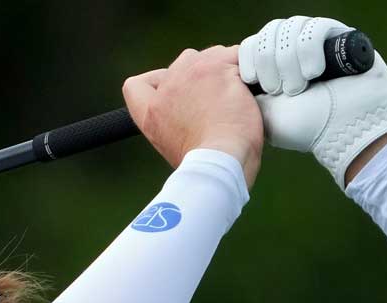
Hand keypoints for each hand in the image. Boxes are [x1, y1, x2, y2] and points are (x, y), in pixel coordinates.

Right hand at [122, 45, 262, 188]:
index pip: (135, 86)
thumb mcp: (175, 146)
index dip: (155, 82)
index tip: (173, 89)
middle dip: (201, 73)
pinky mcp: (218, 68)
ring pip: (211, 55)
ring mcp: (191, 74)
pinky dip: (246, 71)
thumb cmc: (206, 163)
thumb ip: (176, 121)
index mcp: (151, 113)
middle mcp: (167, 89)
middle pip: (181, 64)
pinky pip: (237, 57)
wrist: (221, 162)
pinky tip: (252, 90)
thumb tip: (193, 110)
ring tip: (237, 96)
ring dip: (225, 69)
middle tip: (219, 96)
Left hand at [239, 16, 386, 186]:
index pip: (251, 44)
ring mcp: (318, 41)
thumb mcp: (263, 111)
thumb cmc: (305, 127)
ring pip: (290, 27)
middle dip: (269, 61)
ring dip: (289, 59)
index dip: (250, 59)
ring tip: (298, 87)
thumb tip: (232, 72)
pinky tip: (315, 72)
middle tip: (279, 90)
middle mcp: (296, 49)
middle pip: (269, 32)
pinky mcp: (341, 36)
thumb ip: (245, 90)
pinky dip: (309, 50)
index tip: (255, 84)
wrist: (344, 131)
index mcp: (275, 66)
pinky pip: (316, 26)